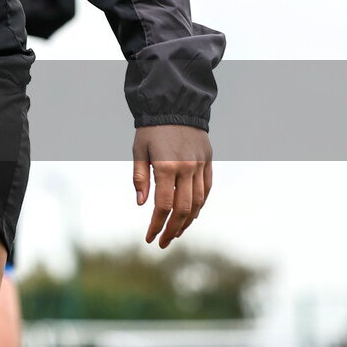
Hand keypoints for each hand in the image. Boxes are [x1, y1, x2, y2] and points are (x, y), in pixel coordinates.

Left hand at [132, 124, 211, 248]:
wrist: (174, 104)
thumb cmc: (151, 128)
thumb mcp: (139, 149)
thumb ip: (140, 176)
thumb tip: (141, 203)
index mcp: (166, 166)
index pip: (163, 206)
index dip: (156, 225)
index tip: (149, 238)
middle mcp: (186, 169)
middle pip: (183, 210)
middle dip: (172, 229)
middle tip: (162, 242)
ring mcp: (199, 166)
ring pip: (197, 203)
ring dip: (187, 222)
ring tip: (175, 233)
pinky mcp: (208, 162)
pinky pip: (207, 190)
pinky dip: (199, 206)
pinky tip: (190, 215)